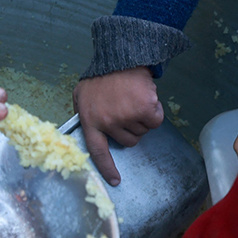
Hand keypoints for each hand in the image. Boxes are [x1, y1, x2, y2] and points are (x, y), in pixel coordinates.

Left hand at [73, 67, 161, 184]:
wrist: (120, 55)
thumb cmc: (101, 75)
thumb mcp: (82, 95)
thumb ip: (85, 114)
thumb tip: (90, 132)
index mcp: (90, 120)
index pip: (97, 151)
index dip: (107, 168)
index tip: (116, 182)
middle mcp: (108, 122)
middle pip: (128, 140)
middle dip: (131, 128)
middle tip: (126, 107)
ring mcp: (126, 117)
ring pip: (143, 130)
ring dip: (142, 117)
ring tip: (133, 98)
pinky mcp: (144, 110)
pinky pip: (155, 121)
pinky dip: (155, 111)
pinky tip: (147, 97)